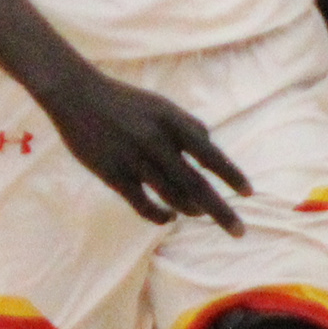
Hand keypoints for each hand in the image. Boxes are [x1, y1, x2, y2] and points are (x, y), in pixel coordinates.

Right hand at [44, 61, 250, 227]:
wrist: (78, 96)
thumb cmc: (125, 101)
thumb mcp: (161, 105)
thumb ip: (187, 126)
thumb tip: (210, 149)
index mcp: (172, 122)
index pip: (210, 155)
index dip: (231, 175)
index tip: (249, 193)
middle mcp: (157, 143)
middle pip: (196, 186)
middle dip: (221, 212)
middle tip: (240, 232)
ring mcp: (135, 160)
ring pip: (172, 199)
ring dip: (190, 211)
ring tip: (198, 213)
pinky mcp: (114, 175)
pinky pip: (144, 206)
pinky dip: (160, 216)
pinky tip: (169, 218)